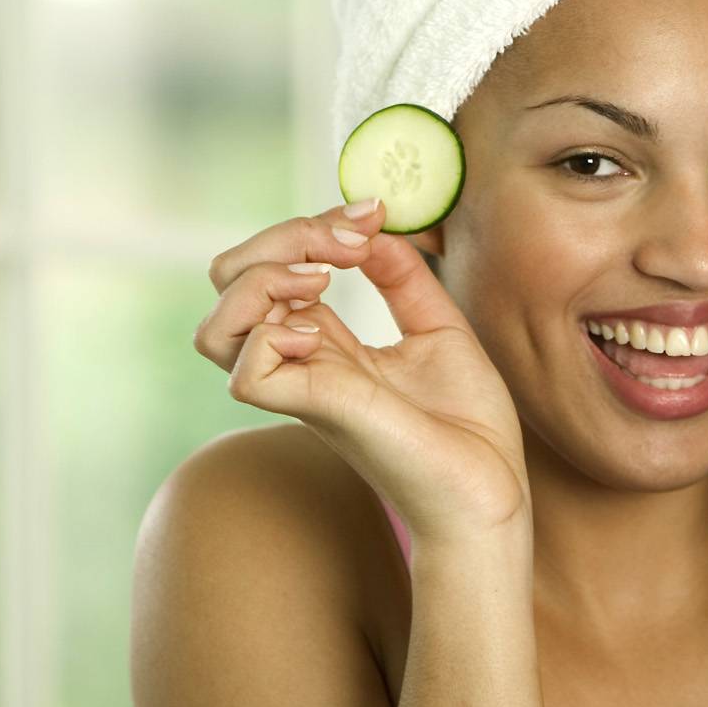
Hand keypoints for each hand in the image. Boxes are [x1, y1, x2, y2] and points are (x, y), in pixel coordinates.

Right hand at [196, 200, 531, 545]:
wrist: (492, 493)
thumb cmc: (466, 427)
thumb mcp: (439, 327)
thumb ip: (402, 275)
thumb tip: (372, 226)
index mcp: (325, 342)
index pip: (272, 266)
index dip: (312, 224)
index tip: (372, 213)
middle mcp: (302, 363)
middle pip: (227, 284)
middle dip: (277, 238)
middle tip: (346, 244)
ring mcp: (305, 388)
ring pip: (215, 329)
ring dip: (261, 282)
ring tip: (322, 281)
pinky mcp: (321, 411)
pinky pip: (247, 373)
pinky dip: (273, 334)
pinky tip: (321, 332)